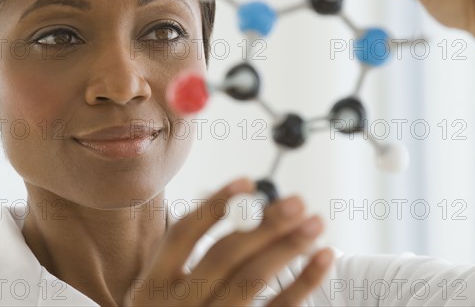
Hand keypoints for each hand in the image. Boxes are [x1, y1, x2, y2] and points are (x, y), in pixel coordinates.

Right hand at [123, 178, 333, 305]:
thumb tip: (244, 208)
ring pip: (250, 281)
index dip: (216, 205)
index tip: (248, 181)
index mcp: (152, 286)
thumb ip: (188, 257)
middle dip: (264, 224)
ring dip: (287, 248)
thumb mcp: (162, 292)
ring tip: (315, 223)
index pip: (183, 234)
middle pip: (224, 256)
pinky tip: (322, 260)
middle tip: (297, 201)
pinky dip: (302, 284)